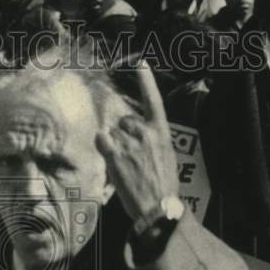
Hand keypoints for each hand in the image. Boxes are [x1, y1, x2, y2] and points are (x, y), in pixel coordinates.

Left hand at [95, 63, 178, 221]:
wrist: (158, 207)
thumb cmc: (164, 185)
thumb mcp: (166, 156)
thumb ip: (151, 140)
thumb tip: (137, 136)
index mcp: (162, 132)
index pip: (153, 100)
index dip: (146, 80)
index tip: (141, 62)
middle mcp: (145, 132)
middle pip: (125, 120)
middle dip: (124, 134)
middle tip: (132, 157)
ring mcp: (130, 143)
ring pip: (113, 132)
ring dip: (114, 145)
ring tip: (126, 165)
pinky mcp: (115, 154)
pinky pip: (102, 139)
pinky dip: (104, 147)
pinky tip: (113, 160)